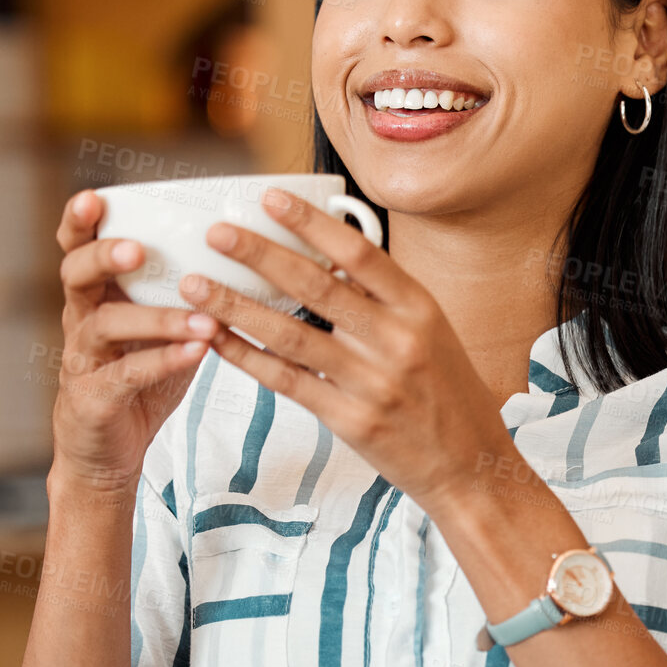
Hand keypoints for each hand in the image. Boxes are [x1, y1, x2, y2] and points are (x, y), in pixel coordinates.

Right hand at [51, 190, 220, 491]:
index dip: (79, 223)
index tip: (94, 197)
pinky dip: (164, 361)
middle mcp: (81, 321)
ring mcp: (82, 360)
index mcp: (96, 296)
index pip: (76, 249)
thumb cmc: (138, 381)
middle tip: (138, 250)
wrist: (108, 454)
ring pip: (105, 325)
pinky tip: (197, 352)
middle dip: (103, 257)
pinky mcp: (94, 399)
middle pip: (75, 275)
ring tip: (202, 317)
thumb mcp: (160, 329)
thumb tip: (246, 256)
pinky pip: (127, 375)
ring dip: (156, 317)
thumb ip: (184, 294)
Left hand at [181, 186, 510, 509]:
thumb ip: (385, 299)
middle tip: (216, 233)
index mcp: (420, 309)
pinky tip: (215, 340)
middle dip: (260, 256)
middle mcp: (398, 341)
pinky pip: (287, 382)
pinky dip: (247, 358)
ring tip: (195, 286)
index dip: (310, 224)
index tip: (269, 200)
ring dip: (236, 308)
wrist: (471, 467)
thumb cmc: (449, 393)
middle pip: (317, 286)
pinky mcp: (351, 422)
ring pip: (291, 335)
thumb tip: (328, 257)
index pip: (358, 253)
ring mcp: (373, 383)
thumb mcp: (433, 333)